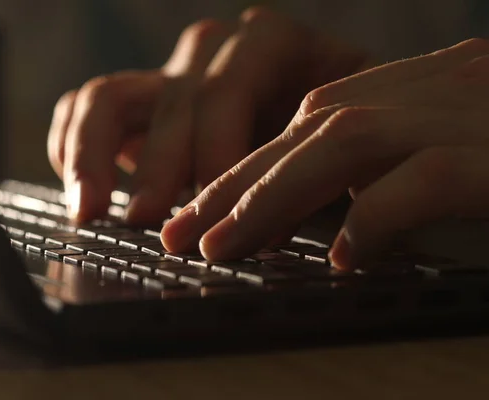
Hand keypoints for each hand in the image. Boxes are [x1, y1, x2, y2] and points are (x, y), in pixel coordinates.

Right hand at [47, 7, 368, 222]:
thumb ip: (329, 159)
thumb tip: (289, 223)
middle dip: (160, 170)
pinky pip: (84, 106)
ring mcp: (169, 73)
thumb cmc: (338, 129)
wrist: (318, 112)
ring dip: (92, 158)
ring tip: (91, 213)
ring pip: (107, 98)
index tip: (226, 219)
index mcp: (271, 44)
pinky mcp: (139, 100)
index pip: (226, 93)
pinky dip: (71, 145)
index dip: (219, 157)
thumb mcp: (350, 134)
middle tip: (154, 227)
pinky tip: (81, 191)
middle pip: (170, 103)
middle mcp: (211, 50)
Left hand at [161, 38, 488, 269]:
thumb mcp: (450, 152)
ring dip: (270, 197)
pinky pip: (419, 179)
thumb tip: (339, 204)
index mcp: (413, 84)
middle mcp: (430, 84)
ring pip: (342, 140)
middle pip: (308, 124)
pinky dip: (373, 218)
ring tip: (219, 248)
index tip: (201, 213)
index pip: (308, 119)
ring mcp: (461, 111)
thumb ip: (389, 164)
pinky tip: (342, 258)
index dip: (248, 168)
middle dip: (234, 184)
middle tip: (179, 232)